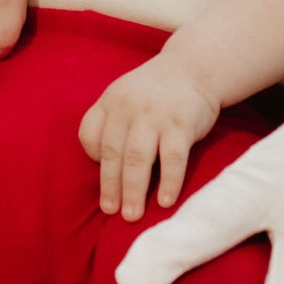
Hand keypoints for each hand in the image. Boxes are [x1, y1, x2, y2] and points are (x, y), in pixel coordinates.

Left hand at [78, 58, 219, 219]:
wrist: (194, 68)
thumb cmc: (154, 93)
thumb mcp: (125, 96)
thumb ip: (113, 124)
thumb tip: (107, 171)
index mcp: (110, 101)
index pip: (89, 134)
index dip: (94, 158)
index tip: (105, 178)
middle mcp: (127, 107)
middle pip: (112, 151)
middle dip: (110, 185)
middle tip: (112, 211)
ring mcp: (155, 115)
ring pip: (138, 158)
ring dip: (133, 190)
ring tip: (132, 215)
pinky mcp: (181, 124)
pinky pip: (172, 158)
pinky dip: (168, 181)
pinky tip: (164, 202)